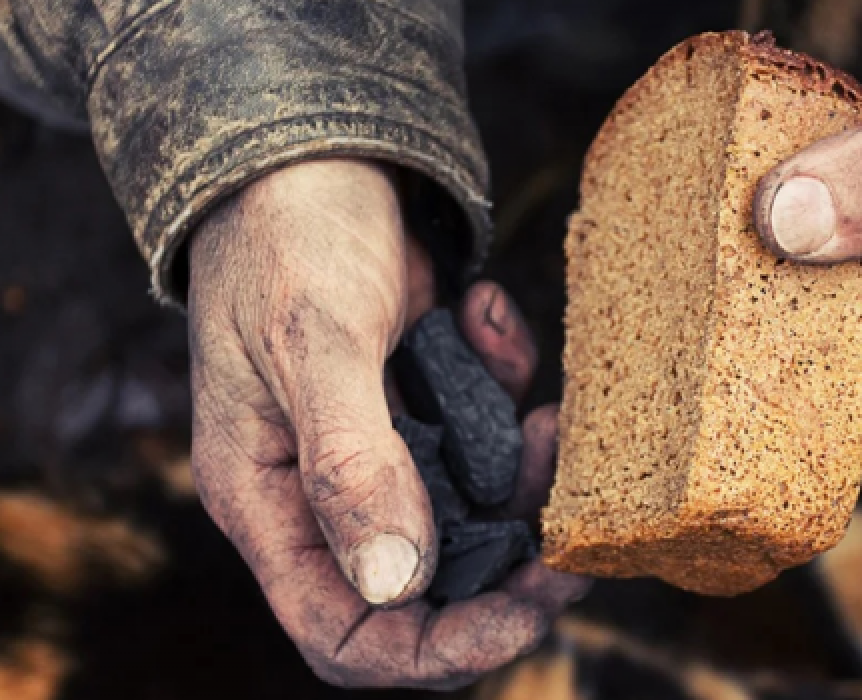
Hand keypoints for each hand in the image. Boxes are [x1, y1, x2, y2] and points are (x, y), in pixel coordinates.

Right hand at [187, 159, 586, 688]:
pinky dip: (505, 383)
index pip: (346, 632)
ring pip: (473, 510)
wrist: (309, 149)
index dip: (435, 650)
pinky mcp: (423, 399)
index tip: (524, 615)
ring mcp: (381, 446)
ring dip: (521, 472)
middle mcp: (326, 491)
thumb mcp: (314, 345)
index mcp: (272, 503)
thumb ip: (352, 464)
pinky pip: (485, 427)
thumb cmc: (287, 238)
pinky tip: (487, 316)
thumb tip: (397, 585)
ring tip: (547, 416)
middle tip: (578, 544)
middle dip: (509, 574)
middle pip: (428, 588)